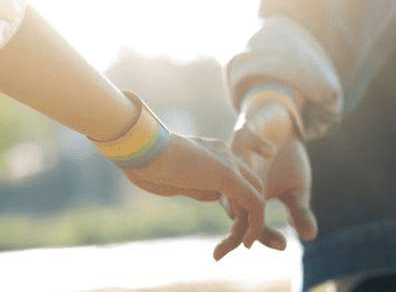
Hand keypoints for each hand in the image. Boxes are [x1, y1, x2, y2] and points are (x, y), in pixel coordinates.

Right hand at [121, 132, 265, 246]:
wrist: (139, 148)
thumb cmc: (141, 161)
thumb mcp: (168, 175)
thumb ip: (185, 181)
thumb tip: (183, 188)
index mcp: (211, 154)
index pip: (238, 180)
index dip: (238, 206)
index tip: (230, 228)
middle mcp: (225, 155)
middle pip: (252, 188)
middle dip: (250, 217)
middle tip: (242, 241)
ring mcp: (229, 163)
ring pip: (255, 198)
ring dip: (251, 227)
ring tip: (241, 247)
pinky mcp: (228, 175)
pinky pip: (254, 203)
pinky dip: (256, 225)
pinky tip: (246, 242)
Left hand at [213, 101, 317, 259]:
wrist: (282, 124)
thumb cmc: (287, 161)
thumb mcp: (297, 189)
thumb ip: (299, 211)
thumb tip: (310, 237)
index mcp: (248, 198)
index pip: (249, 224)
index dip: (261, 236)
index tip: (282, 245)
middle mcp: (237, 181)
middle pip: (234, 207)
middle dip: (242, 227)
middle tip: (250, 243)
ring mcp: (237, 157)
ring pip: (232, 176)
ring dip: (242, 190)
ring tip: (258, 203)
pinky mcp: (242, 133)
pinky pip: (244, 139)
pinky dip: (256, 145)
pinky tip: (270, 152)